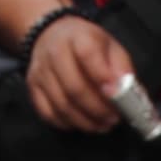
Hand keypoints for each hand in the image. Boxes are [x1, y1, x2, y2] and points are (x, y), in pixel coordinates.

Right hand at [23, 9, 131, 132]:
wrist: (53, 36)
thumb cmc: (87, 45)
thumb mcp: (111, 47)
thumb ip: (122, 70)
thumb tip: (128, 95)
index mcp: (78, 37)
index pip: (88, 54)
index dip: (103, 77)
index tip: (117, 95)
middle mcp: (54, 52)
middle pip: (74, 86)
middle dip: (97, 109)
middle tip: (113, 119)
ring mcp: (40, 71)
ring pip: (61, 104)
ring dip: (85, 121)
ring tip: (101, 125)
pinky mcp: (33, 86)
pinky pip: (47, 113)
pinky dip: (67, 124)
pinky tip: (81, 122)